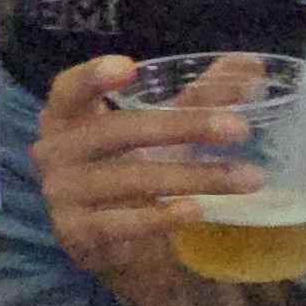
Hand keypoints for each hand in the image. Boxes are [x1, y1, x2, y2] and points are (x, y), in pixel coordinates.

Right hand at [33, 53, 266, 281]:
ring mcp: (62, 194)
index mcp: (65, 118)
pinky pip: (122, 223)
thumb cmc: (129, 169)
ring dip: (195, 177)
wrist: (109, 241)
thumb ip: (198, 97)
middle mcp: (54, 152)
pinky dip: (161, 217)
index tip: (130, 67)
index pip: (68, 90)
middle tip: (238, 129)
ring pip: (131, 179)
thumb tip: (251, 65)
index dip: (93, 77)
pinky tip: (196, 211)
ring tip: (249, 178)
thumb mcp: (159, 130)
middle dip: (181, 128)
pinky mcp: (77, 233)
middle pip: (116, 132)